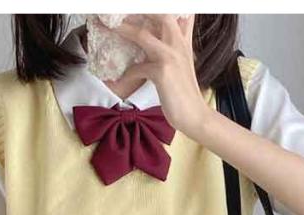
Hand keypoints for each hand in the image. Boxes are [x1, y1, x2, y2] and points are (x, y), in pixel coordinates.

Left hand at [106, 14, 210, 138]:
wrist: (195, 115)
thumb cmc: (186, 92)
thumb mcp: (184, 62)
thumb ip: (179, 44)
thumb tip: (169, 33)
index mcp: (183, 40)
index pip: (179, 12)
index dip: (163, 7)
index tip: (136, 9)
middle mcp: (178, 43)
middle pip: (159, 13)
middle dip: (136, 10)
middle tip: (118, 11)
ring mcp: (170, 56)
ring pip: (142, 35)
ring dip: (122, 29)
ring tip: (108, 25)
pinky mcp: (162, 72)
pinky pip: (137, 68)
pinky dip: (127, 73)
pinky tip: (120, 79)